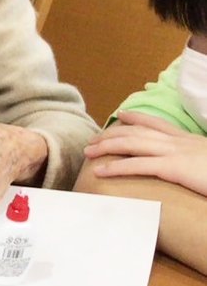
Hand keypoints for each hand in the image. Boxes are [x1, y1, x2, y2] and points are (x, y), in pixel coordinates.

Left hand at [83, 112, 206, 196]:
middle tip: (93, 140)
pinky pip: (138, 165)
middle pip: (139, 132)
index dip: (137, 118)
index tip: (121, 115)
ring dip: (107, 147)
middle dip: (113, 134)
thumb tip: (190, 169)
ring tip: (89, 152)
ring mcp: (177, 153)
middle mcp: (181, 142)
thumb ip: (196, 161)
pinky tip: (100, 170)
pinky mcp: (175, 167)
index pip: (159, 124)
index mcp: (191, 140)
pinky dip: (116, 166)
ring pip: (133, 144)